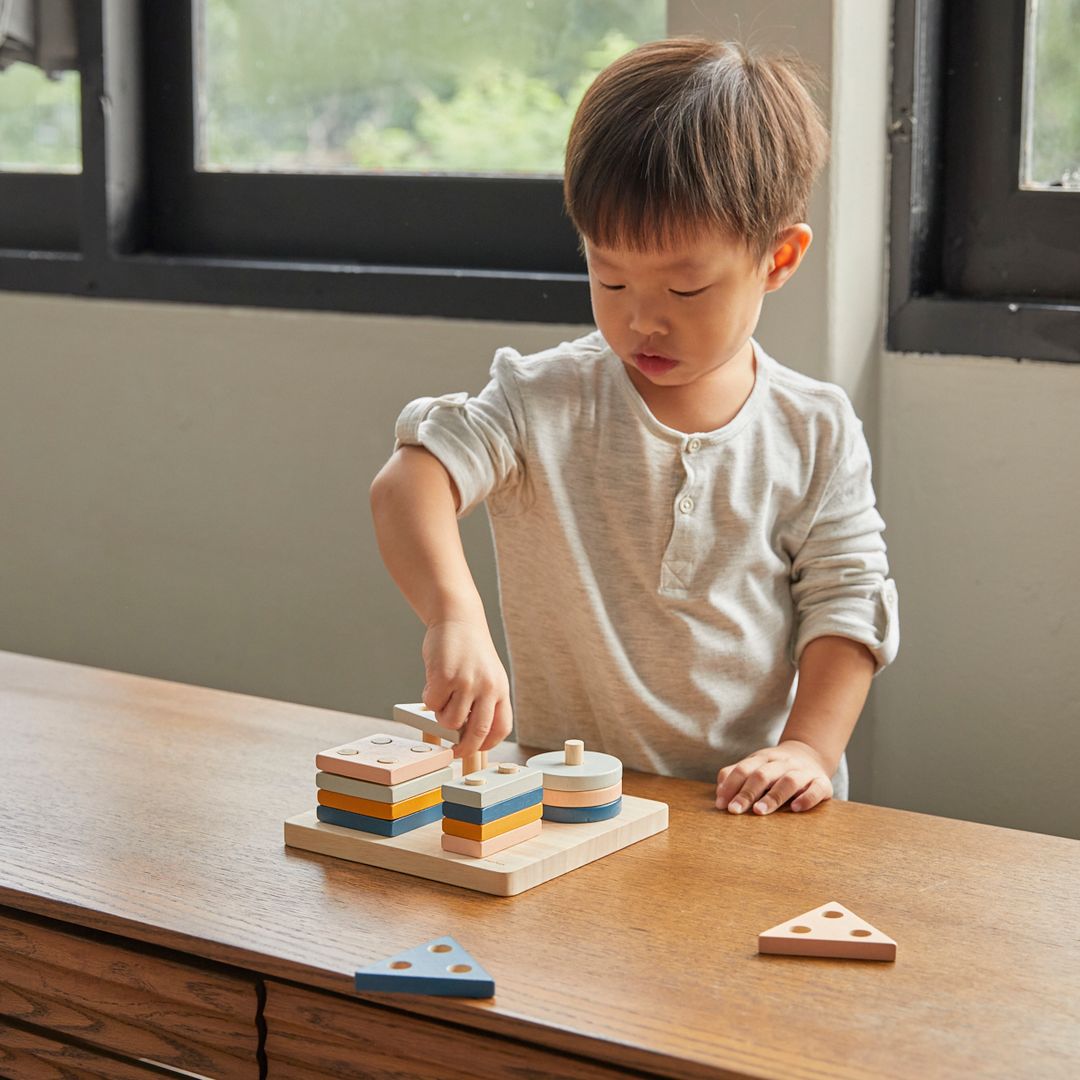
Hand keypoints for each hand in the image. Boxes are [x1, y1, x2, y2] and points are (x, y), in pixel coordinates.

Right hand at [421, 618, 512, 758]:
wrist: (458, 619)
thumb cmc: (469, 650)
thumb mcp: (487, 675)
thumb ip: (482, 702)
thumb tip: (465, 734)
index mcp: (501, 690)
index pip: (501, 728)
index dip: (487, 744)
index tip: (475, 749)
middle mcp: (487, 688)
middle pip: (478, 733)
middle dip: (463, 749)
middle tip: (453, 752)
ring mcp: (466, 682)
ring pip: (450, 722)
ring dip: (441, 717)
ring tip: (443, 698)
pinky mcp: (444, 677)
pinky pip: (432, 704)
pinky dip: (429, 699)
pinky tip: (433, 682)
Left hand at [715, 740, 833, 814]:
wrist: (810, 754)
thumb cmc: (775, 768)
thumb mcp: (754, 766)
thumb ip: (735, 776)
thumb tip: (719, 794)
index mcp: (763, 758)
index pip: (744, 769)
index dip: (731, 786)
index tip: (721, 804)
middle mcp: (783, 763)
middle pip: (763, 775)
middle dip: (747, 793)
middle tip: (735, 810)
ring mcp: (804, 772)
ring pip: (788, 781)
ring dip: (773, 796)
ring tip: (759, 811)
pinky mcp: (822, 782)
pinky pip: (816, 789)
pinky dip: (806, 799)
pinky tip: (795, 809)